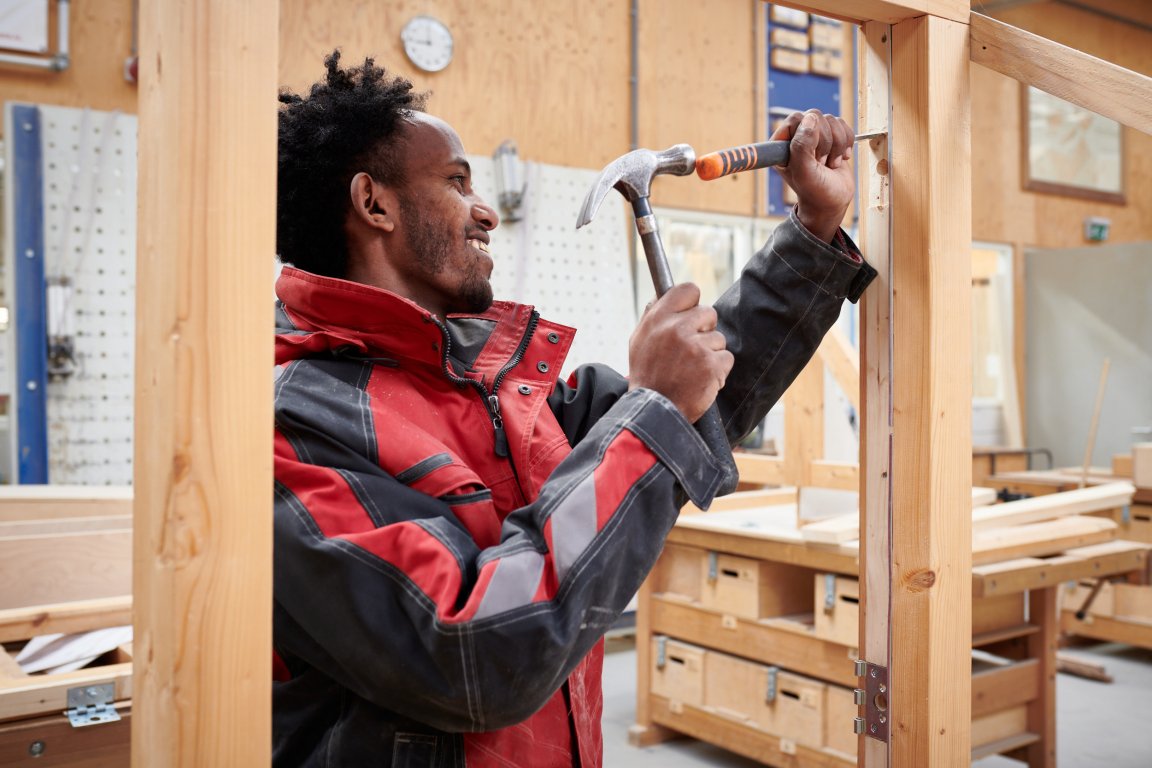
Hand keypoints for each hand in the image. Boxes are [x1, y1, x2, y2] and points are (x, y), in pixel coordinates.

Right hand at [628, 283, 733, 423]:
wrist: (654, 411)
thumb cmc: (647, 375)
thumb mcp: (639, 341)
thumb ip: (653, 316)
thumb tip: (663, 294)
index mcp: (658, 318)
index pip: (688, 290)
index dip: (693, 302)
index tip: (691, 314)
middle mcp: (677, 328)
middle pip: (709, 313)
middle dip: (704, 330)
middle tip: (690, 349)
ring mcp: (696, 347)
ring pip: (718, 338)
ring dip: (710, 353)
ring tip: (691, 369)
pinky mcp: (711, 365)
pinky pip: (726, 358)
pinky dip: (718, 370)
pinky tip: (701, 379)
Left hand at [771, 109, 854, 242]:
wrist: (832, 202)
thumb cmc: (815, 191)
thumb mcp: (804, 172)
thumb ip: (802, 145)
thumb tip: (810, 118)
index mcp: (781, 144)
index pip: (795, 119)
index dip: (808, 134)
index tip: (812, 156)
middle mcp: (796, 138)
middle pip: (815, 116)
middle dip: (825, 141)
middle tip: (821, 162)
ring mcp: (814, 136)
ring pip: (831, 120)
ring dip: (837, 144)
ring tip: (830, 163)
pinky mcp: (831, 137)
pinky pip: (842, 124)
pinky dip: (846, 141)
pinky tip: (840, 158)